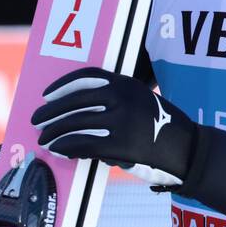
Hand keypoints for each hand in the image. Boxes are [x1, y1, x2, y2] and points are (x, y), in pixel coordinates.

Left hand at [33, 67, 196, 189]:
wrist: (187, 149)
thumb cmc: (162, 126)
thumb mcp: (142, 99)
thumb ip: (116, 99)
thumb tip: (79, 108)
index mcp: (127, 83)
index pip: (87, 76)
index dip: (62, 85)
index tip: (47, 94)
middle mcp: (123, 98)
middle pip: (75, 102)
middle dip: (51, 111)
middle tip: (38, 120)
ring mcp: (121, 121)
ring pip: (75, 124)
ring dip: (55, 132)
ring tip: (45, 138)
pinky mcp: (120, 144)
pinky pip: (84, 144)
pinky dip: (67, 147)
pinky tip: (59, 149)